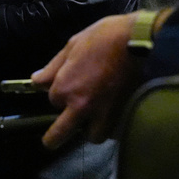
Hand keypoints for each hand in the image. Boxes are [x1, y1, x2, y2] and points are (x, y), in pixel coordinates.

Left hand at [31, 12, 139, 149]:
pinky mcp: (125, 116)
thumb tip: (35, 81)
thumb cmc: (106, 36)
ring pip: (93, 136)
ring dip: (91, 130)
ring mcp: (104, 114)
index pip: (53, 101)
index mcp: (66, 87)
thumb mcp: (73, 44)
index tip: (68, 86)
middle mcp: (81, 106)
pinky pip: (115, 131)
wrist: (143, 40)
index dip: (59, 94)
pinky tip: (116, 116)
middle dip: (53, 139)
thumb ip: (53, 67)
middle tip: (51, 142)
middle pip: (61, 133)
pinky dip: (114, 126)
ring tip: (95, 121)